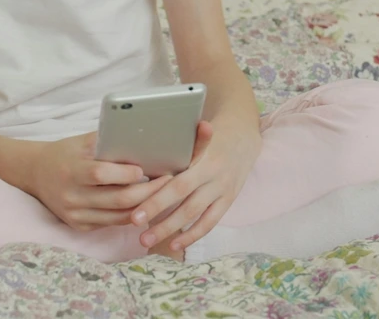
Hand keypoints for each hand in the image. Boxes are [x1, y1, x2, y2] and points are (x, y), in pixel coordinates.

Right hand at [26, 132, 172, 230]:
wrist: (36, 173)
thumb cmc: (66, 153)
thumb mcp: (82, 142)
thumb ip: (108, 142)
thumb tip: (142, 139)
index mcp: (71, 170)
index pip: (102, 174)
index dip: (126, 174)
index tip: (146, 169)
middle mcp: (72, 196)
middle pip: (117, 199)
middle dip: (147, 192)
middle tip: (167, 182)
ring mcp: (75, 215)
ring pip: (119, 216)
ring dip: (144, 206)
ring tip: (162, 194)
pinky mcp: (78, 226)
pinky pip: (111, 223)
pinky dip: (130, 215)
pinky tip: (144, 205)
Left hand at [130, 120, 259, 252]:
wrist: (244, 135)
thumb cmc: (210, 134)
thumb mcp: (194, 136)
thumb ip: (174, 149)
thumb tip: (140, 163)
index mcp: (202, 156)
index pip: (176, 182)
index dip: (156, 199)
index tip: (135, 212)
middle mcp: (213, 174)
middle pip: (183, 198)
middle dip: (157, 213)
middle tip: (134, 224)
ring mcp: (223, 189)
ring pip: (194, 213)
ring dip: (170, 229)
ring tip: (146, 241)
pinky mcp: (229, 200)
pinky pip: (210, 222)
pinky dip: (192, 235)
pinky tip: (174, 245)